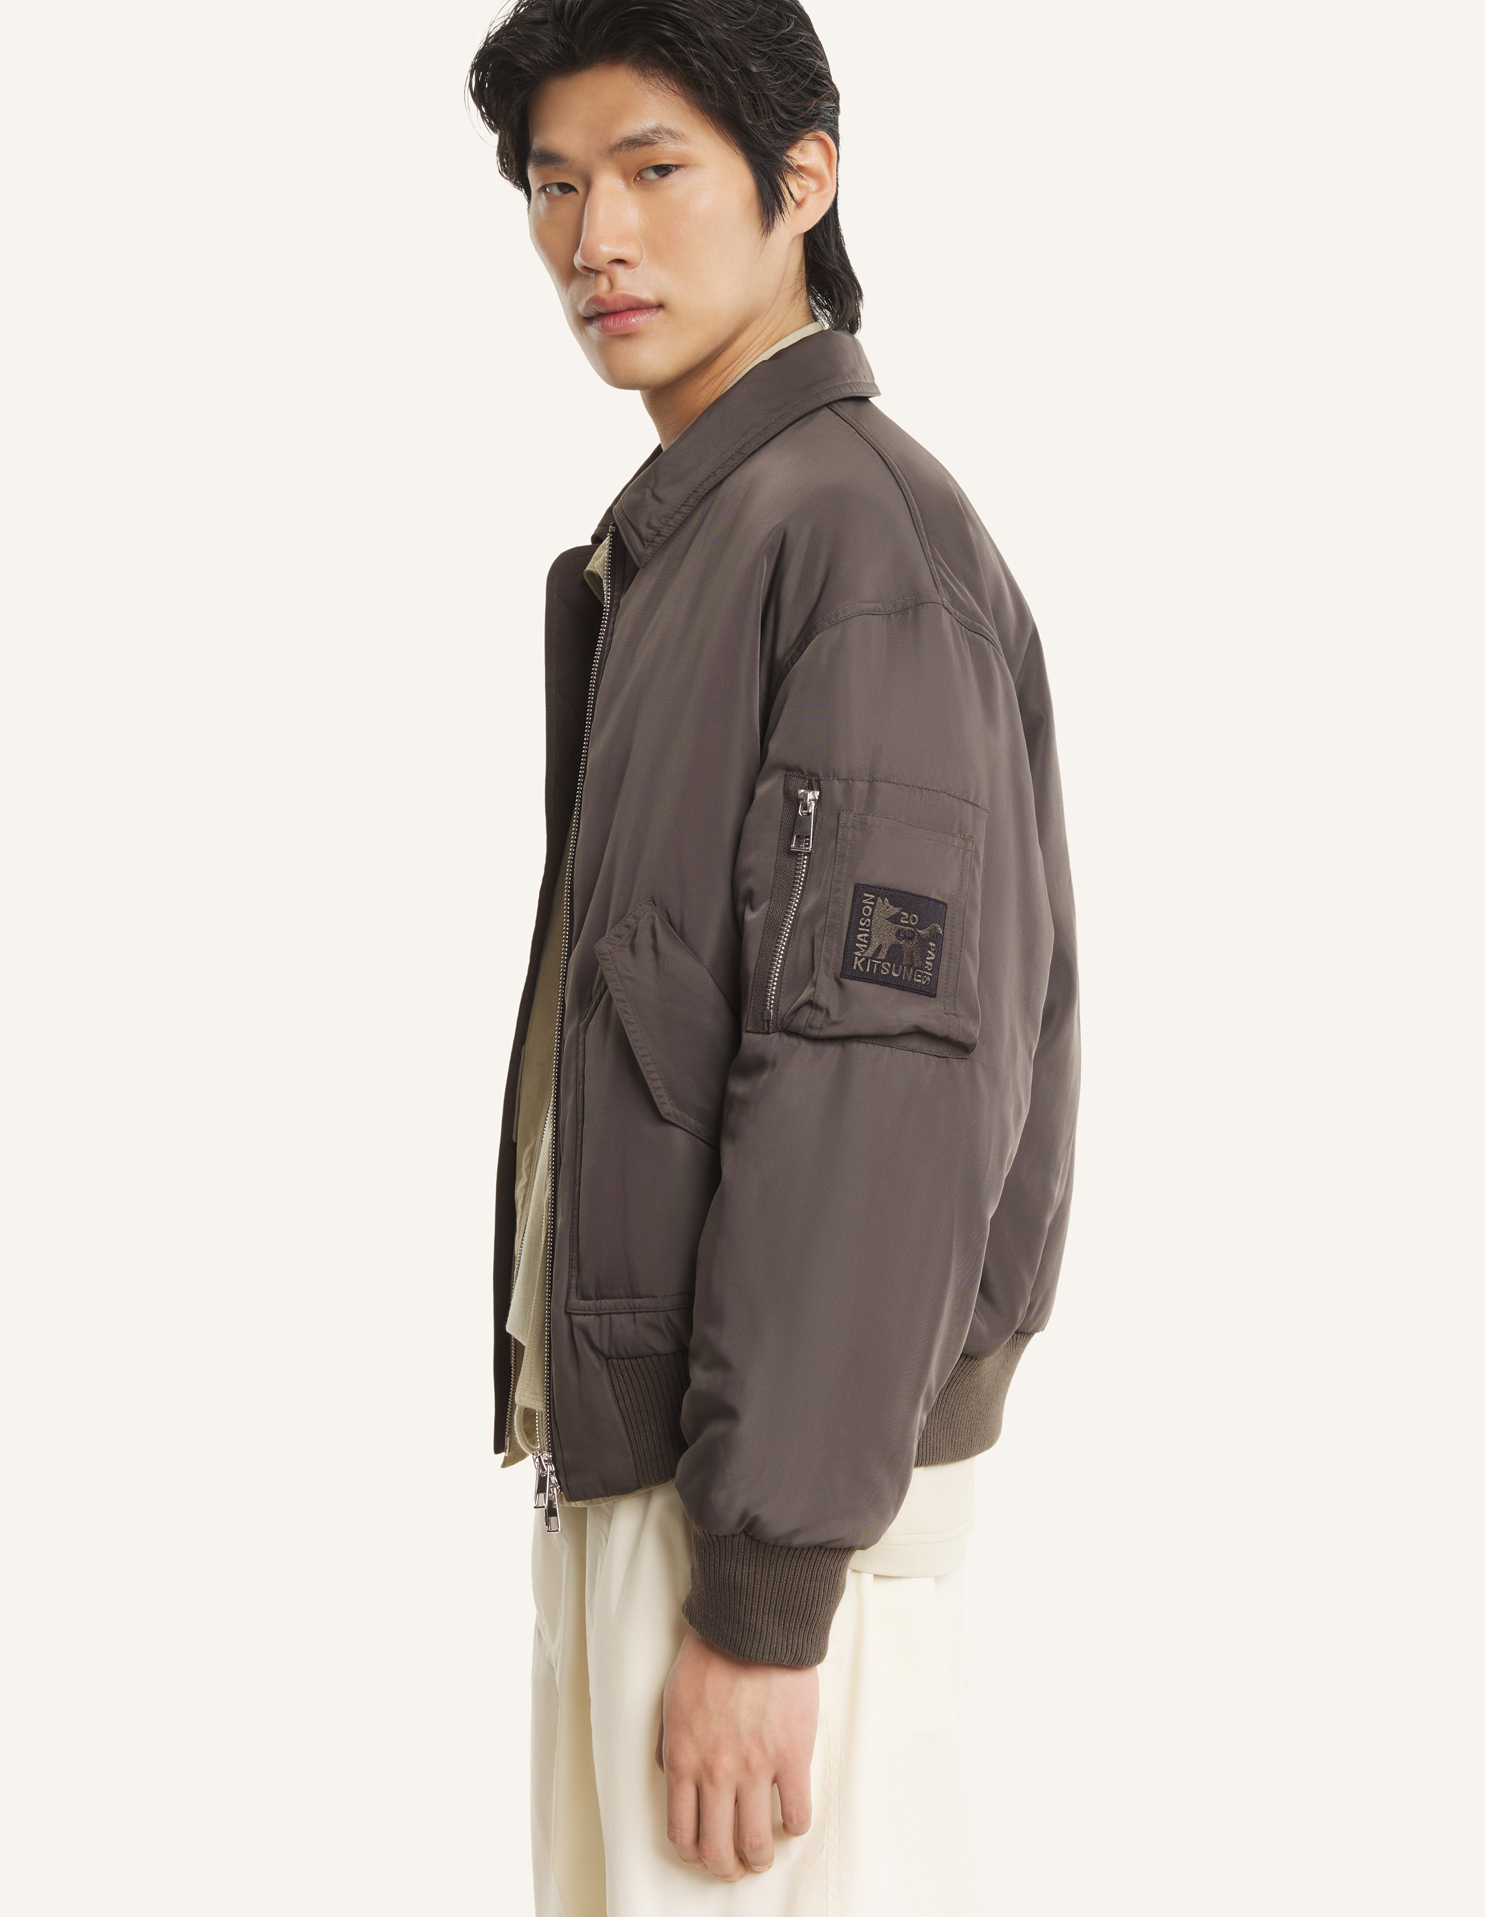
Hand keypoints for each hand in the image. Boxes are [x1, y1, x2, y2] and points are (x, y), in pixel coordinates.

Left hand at [654, 1624, 816, 1879]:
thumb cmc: (709, 1658)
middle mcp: (715, 1773)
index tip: (704, 1855)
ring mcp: (755, 1767)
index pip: (682, 1832)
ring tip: (764, 1854)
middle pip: (717, 1849)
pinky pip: (797, 1812)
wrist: (751, 1627)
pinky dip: (795, 1827)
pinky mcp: (791, 1756)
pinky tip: (792, 1820)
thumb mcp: (670, 1703)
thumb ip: (667, 1745)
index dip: (693, 1854)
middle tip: (736, 1866)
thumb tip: (668, 1775)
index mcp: (682, 1760)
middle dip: (726, 1868)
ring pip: (756, 1842)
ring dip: (760, 1858)